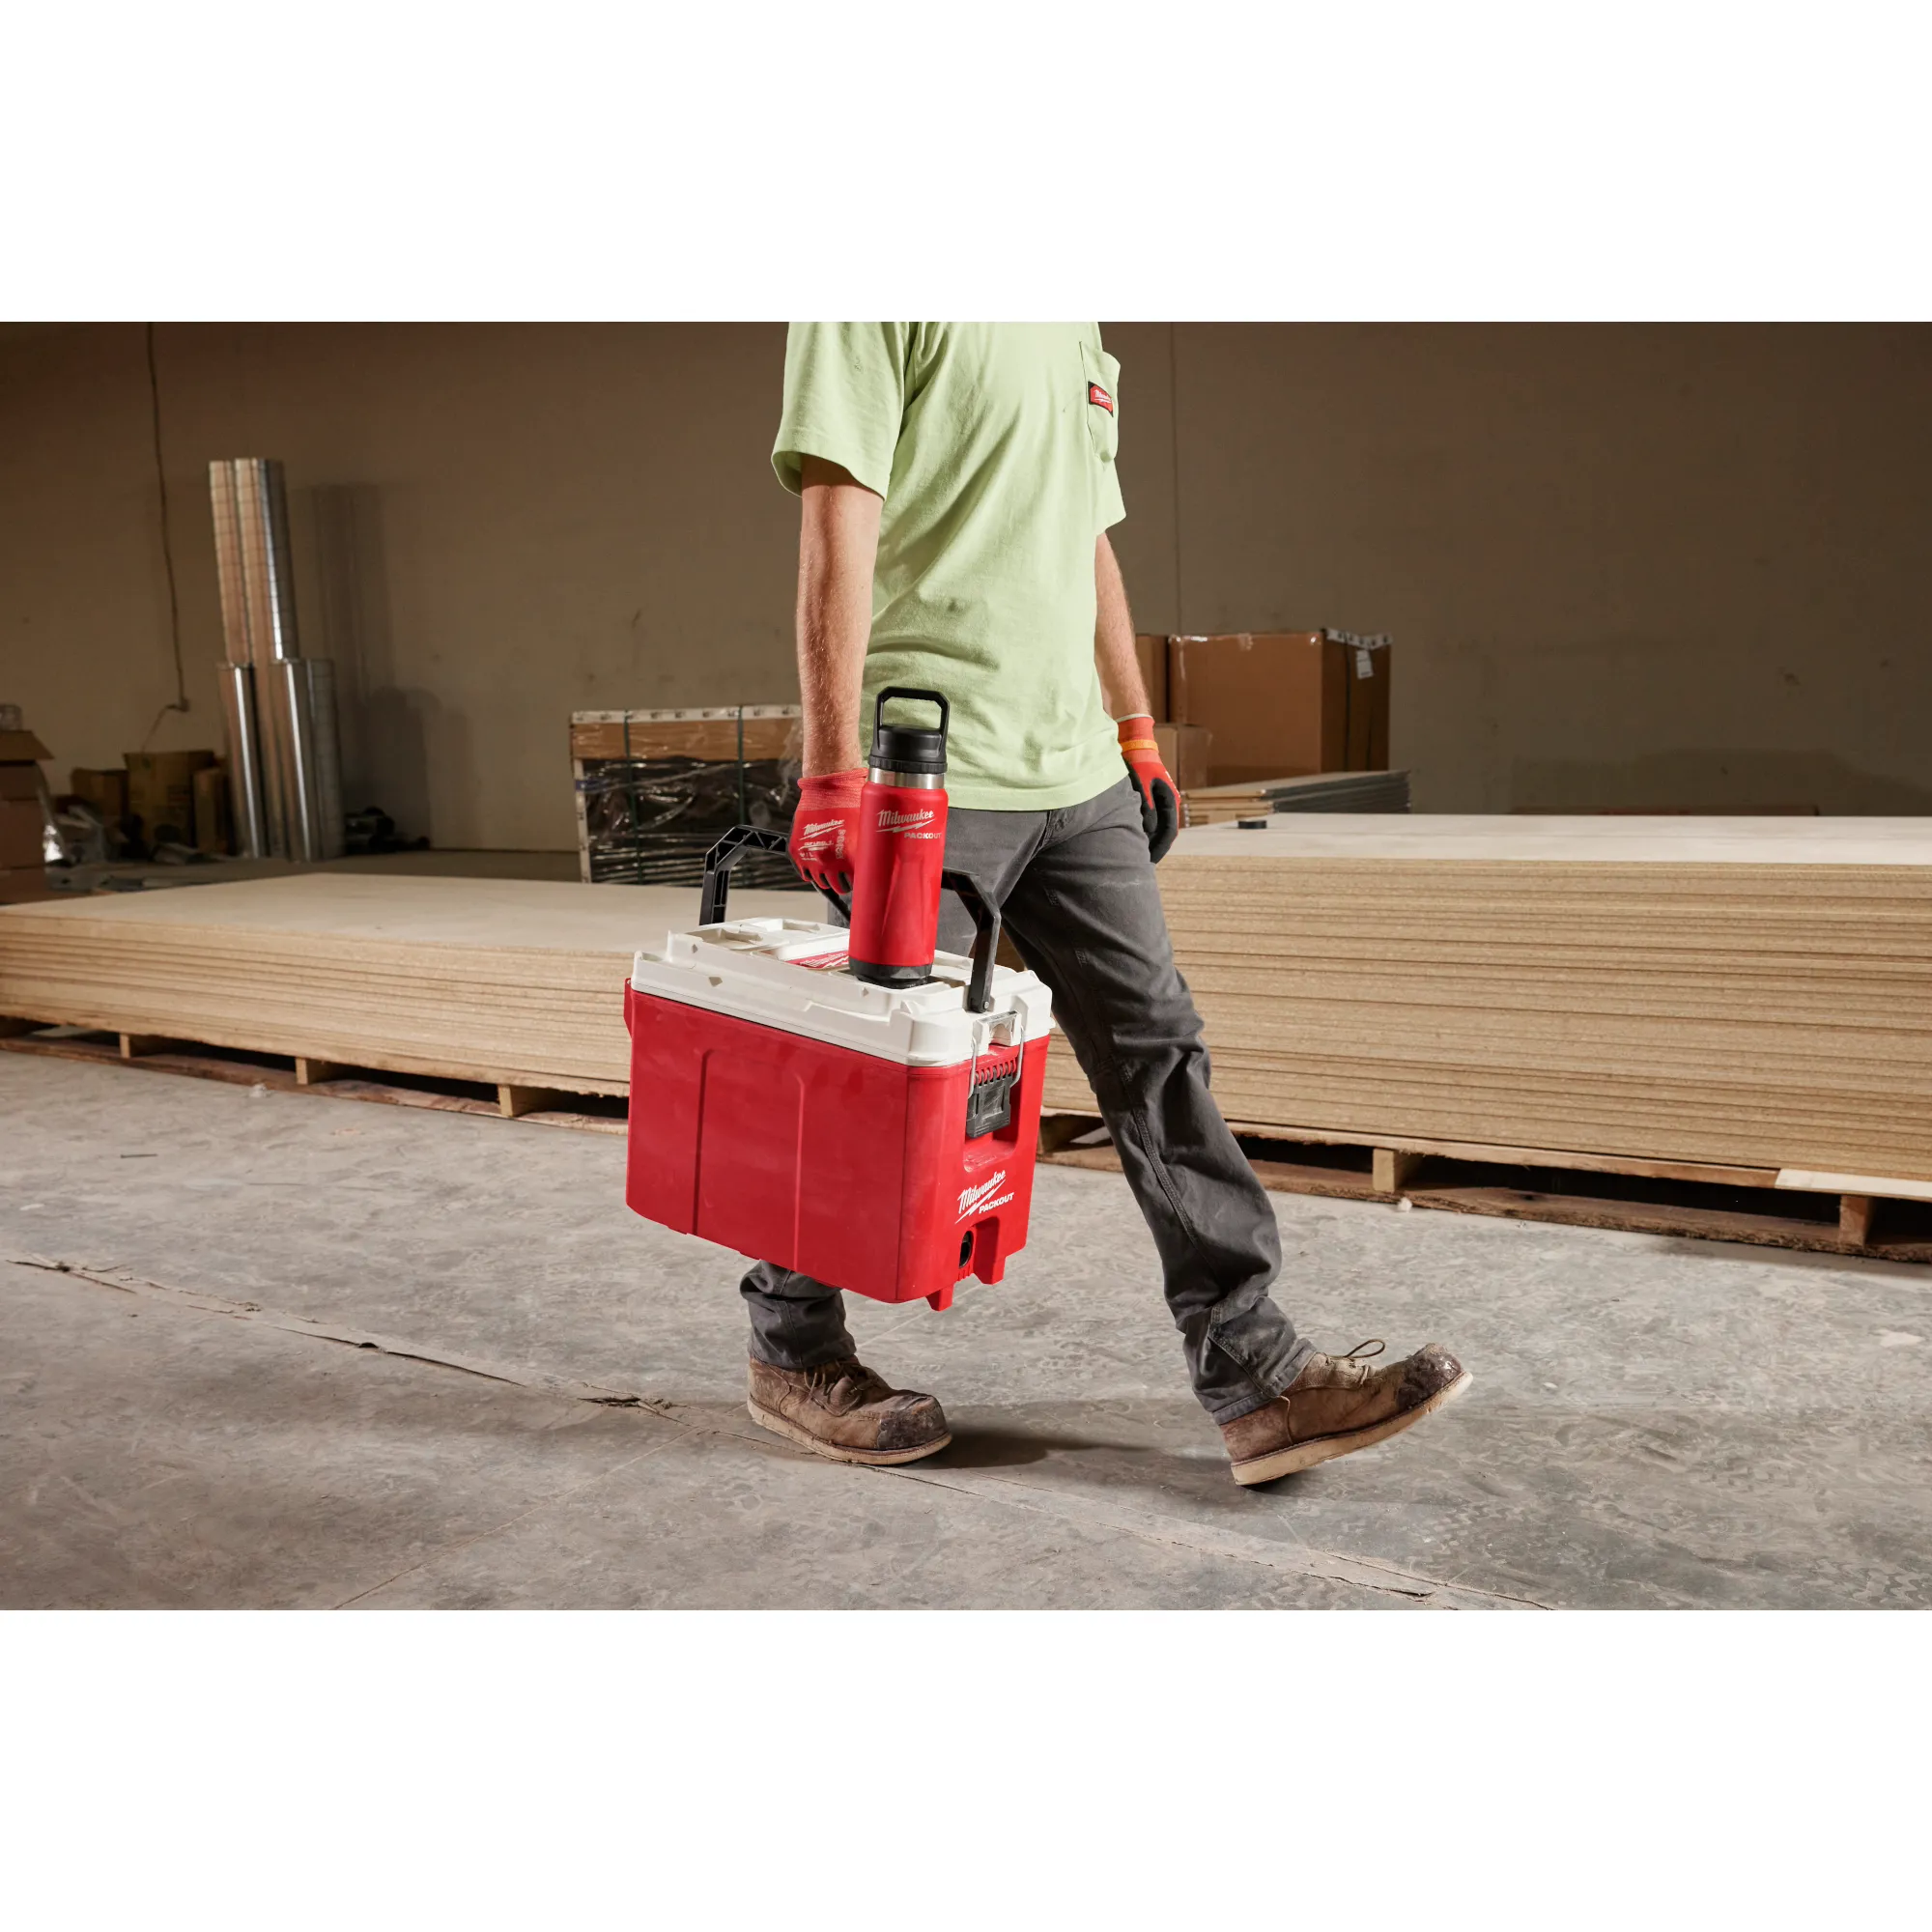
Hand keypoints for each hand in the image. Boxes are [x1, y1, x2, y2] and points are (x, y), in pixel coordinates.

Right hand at [789, 769, 865, 890]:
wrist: (828, 788)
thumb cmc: (851, 804)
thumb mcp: (865, 830)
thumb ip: (867, 852)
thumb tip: (875, 865)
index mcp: (849, 859)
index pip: (857, 885)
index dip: (859, 882)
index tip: (860, 879)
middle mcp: (829, 862)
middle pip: (839, 888)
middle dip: (844, 883)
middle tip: (846, 877)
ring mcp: (811, 858)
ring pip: (821, 883)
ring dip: (828, 879)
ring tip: (833, 871)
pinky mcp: (797, 852)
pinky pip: (805, 874)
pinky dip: (812, 872)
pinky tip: (819, 866)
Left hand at [1117, 715, 1181, 863]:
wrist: (1135, 745)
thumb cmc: (1138, 763)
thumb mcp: (1142, 786)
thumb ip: (1146, 808)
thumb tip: (1147, 829)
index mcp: (1170, 801)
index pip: (1169, 833)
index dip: (1159, 850)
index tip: (1149, 863)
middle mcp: (1167, 804)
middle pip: (1162, 834)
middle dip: (1153, 849)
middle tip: (1141, 865)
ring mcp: (1159, 802)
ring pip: (1155, 829)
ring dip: (1146, 842)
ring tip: (1135, 857)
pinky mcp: (1149, 800)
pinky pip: (1147, 821)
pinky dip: (1140, 832)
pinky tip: (1129, 840)